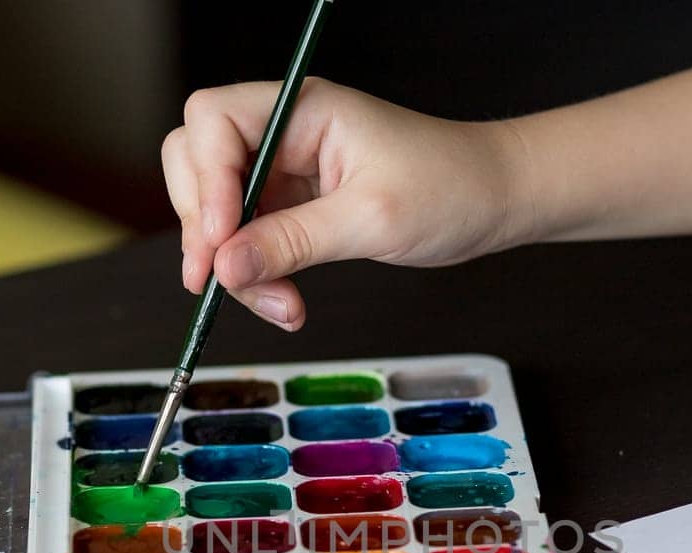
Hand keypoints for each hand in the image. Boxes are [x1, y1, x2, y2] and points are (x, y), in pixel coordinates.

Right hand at [163, 78, 527, 330]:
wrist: (494, 201)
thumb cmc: (452, 187)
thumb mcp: (372, 220)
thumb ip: (293, 241)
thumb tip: (225, 268)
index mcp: (302, 109)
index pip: (214, 122)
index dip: (204, 180)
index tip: (220, 238)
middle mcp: (284, 134)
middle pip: (197, 162)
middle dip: (204, 226)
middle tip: (221, 280)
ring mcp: (285, 171)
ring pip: (218, 212)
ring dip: (230, 264)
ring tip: (276, 304)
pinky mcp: (293, 206)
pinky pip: (249, 239)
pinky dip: (255, 274)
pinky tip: (282, 301)